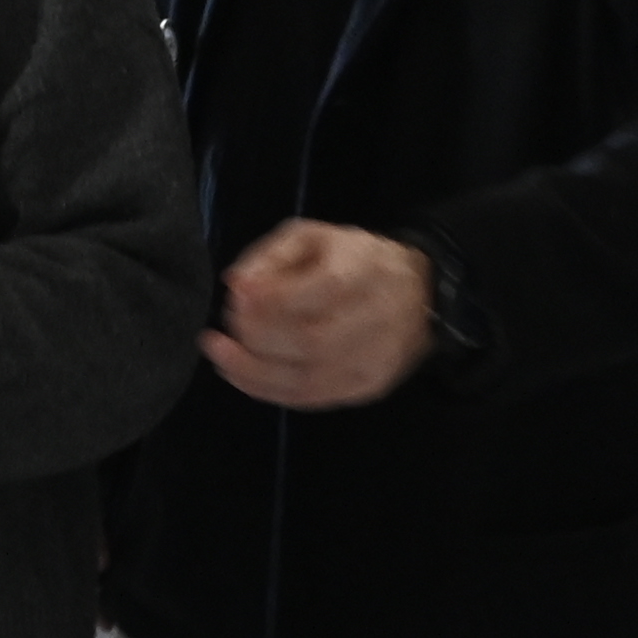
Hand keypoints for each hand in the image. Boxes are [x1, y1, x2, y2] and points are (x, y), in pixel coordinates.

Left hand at [205, 222, 433, 407]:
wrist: (418, 293)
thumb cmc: (353, 260)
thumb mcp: (313, 238)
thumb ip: (272, 256)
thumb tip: (237, 285)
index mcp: (364, 270)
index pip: (319, 291)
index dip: (270, 299)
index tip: (237, 296)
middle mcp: (376, 318)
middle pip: (309, 341)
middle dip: (256, 338)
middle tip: (226, 327)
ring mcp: (375, 360)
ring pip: (307, 379)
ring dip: (253, 371)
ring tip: (220, 355)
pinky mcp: (367, 387)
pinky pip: (312, 399)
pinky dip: (269, 391)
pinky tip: (241, 375)